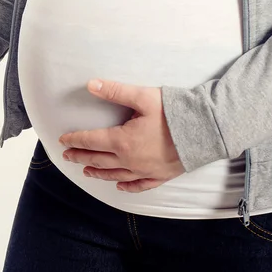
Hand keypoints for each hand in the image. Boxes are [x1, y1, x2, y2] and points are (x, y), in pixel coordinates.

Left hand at [59, 79, 184, 192]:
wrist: (208, 131)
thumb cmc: (175, 112)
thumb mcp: (143, 97)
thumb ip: (115, 91)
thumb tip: (90, 85)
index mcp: (122, 141)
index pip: (91, 141)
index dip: (75, 140)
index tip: (63, 140)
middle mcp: (130, 160)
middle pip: (98, 160)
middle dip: (80, 157)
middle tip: (67, 156)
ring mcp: (145, 171)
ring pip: (114, 175)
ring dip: (98, 172)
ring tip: (86, 171)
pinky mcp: (160, 176)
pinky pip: (139, 185)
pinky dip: (127, 186)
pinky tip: (120, 186)